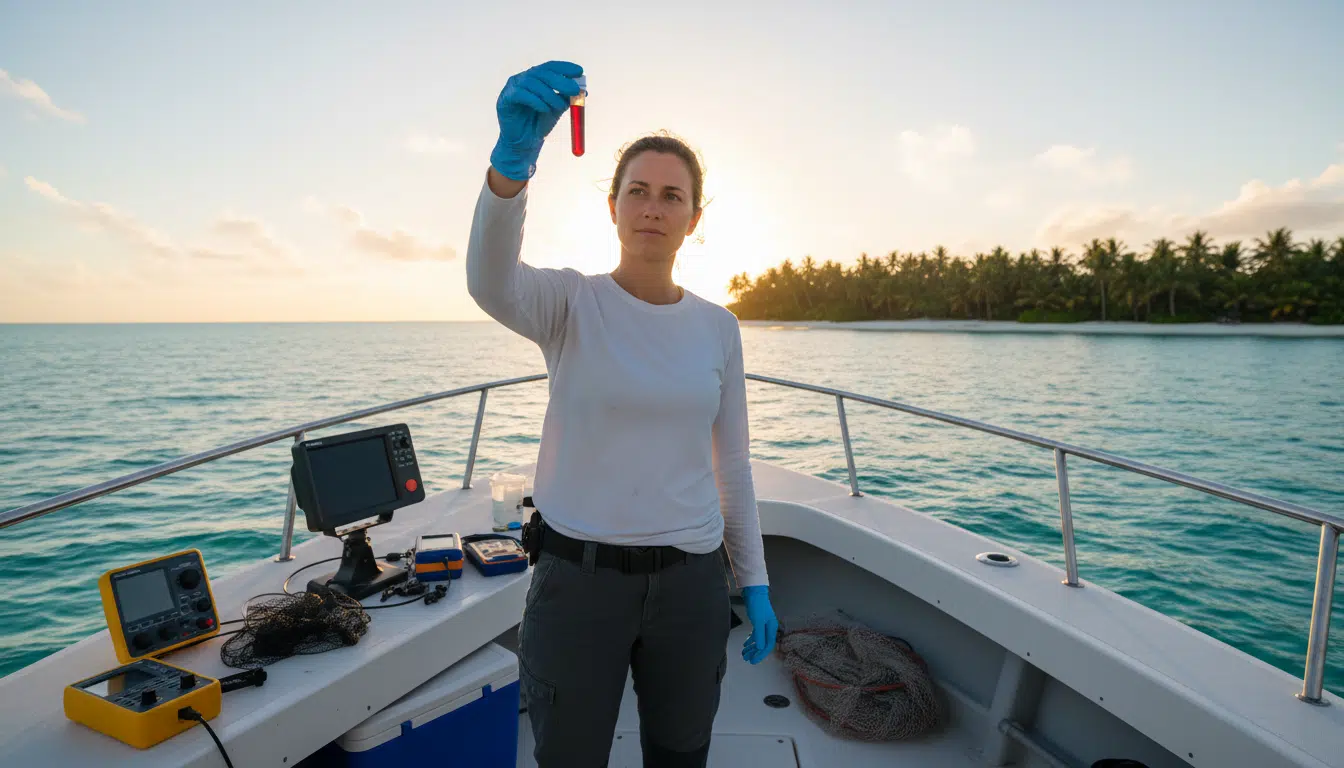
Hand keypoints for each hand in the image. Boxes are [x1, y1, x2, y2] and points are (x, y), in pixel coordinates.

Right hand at [490, 60, 583, 180]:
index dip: (565, 67)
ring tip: (559, 107)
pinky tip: (544, 109)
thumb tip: (584, 90)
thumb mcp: (557, 109)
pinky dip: (535, 101)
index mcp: (536, 78)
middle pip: (542, 73)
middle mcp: (523, 79)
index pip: (550, 67)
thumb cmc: (540, 124)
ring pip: (533, 83)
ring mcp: (512, 87)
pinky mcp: (505, 99)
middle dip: (561, 80)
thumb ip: (567, 98)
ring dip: (549, 94)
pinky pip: (521, 94)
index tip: (580, 71)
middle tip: (574, 90)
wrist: (525, 144)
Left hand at [740, 585, 777, 663]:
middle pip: (763, 644)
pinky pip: (755, 634)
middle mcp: (769, 628)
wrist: (754, 592)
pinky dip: (750, 640)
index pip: (768, 645)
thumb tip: (761, 648)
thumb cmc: (757, 606)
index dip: (761, 654)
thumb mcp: (758, 621)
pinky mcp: (757, 622)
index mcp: (771, 628)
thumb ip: (760, 635)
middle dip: (754, 652)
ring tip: (744, 653)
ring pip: (758, 639)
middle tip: (746, 659)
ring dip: (751, 647)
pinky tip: (745, 644)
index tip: (753, 661)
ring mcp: (763, 625)